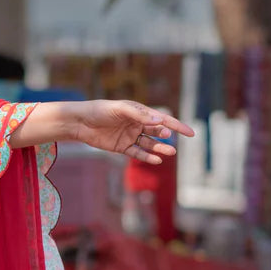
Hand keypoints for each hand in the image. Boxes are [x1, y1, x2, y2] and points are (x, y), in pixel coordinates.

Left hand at [71, 100, 194, 164]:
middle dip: (166, 137)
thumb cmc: (99, 110)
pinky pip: (137, 153)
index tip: (190, 133)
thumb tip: (159, 120)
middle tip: (170, 142)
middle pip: (157, 132)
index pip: (162, 119)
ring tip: (170, 153)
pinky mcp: (121, 147)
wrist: (80, 122)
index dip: (177, 126)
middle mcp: (137, 124)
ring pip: (149, 144)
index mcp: (139, 112)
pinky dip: (147, 157)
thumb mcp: (119, 109)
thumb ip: (138, 114)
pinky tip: (156, 160)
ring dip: (160, 149)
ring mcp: (130, 136)